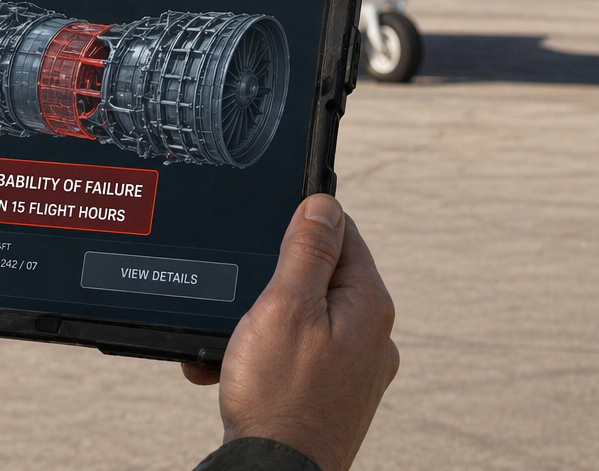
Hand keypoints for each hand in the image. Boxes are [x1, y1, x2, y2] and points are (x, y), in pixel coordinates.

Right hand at [181, 195, 398, 470]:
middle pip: (316, 275)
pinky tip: (228, 368)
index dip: (297, 224)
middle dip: (266, 280)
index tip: (262, 234)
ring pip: (297, 316)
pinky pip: (291, 354)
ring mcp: (352, 368)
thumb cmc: (279, 395)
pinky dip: (258, 355)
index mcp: (368, 304)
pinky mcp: (330, 393)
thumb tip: (324, 203)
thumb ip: (307, 251)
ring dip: (254, 321)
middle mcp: (370, 335)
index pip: (341, 232)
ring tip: (227, 343)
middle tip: (235, 299)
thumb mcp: (285, 306)